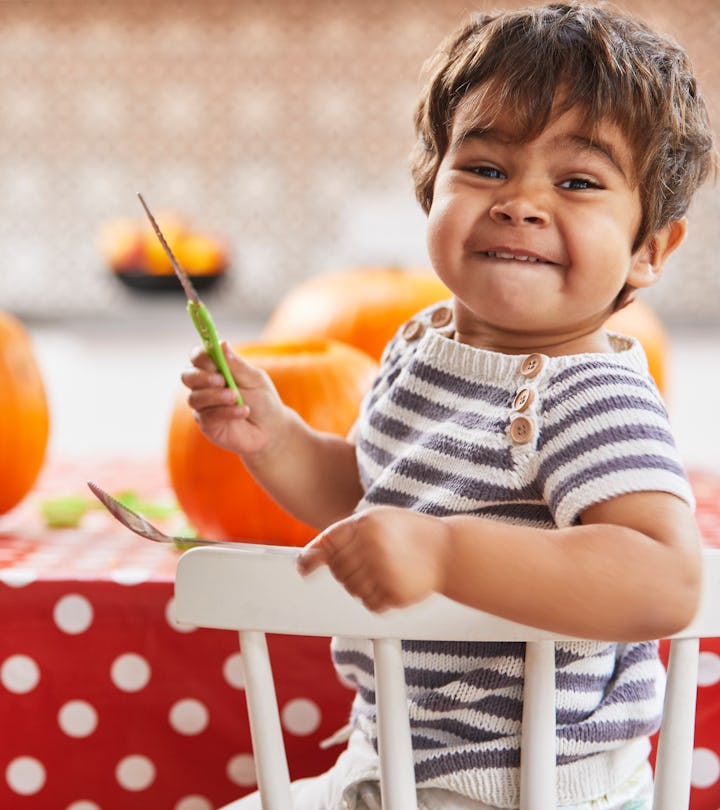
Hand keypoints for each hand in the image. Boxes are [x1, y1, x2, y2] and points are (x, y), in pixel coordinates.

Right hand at [181, 341, 287, 457]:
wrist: (271, 428)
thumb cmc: (263, 400)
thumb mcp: (254, 379)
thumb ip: (236, 365)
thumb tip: (221, 344)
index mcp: (215, 370)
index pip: (198, 357)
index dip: (200, 355)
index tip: (211, 357)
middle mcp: (205, 387)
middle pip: (188, 376)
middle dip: (202, 377)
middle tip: (220, 380)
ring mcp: (204, 406)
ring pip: (195, 398)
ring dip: (215, 396)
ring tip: (236, 397)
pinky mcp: (208, 424)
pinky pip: (208, 416)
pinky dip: (226, 412)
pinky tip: (243, 411)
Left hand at [297, 506, 448, 611]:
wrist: (448, 550)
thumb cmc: (409, 531)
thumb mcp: (376, 519)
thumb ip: (343, 532)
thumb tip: (311, 553)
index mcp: (367, 525)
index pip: (327, 546)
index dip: (314, 558)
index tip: (304, 568)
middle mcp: (374, 548)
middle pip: (338, 571)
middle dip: (346, 569)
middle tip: (366, 563)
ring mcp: (385, 572)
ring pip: (352, 589)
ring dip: (361, 585)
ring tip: (381, 571)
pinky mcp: (396, 594)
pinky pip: (370, 604)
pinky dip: (375, 598)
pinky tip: (389, 583)